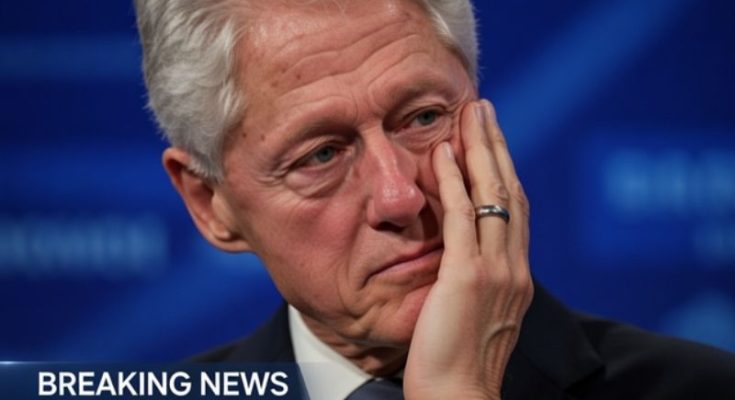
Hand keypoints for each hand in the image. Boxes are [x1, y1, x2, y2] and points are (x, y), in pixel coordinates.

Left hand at [404, 100, 533, 398]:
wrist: (459, 396)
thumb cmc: (460, 361)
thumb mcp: (478, 313)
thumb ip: (479, 280)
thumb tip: (466, 256)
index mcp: (516, 275)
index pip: (514, 209)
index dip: (504, 168)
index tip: (492, 139)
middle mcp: (513, 266)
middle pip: (510, 190)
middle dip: (496, 146)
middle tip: (483, 109)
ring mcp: (494, 270)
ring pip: (493, 195)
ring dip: (479, 149)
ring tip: (469, 113)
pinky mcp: (466, 277)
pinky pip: (462, 218)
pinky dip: (455, 182)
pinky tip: (443, 154)